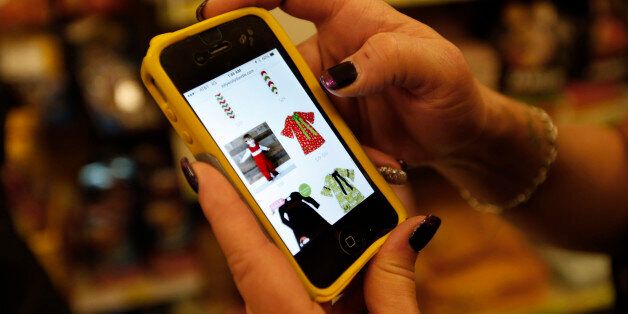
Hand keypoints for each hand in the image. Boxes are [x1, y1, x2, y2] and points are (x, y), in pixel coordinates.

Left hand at [184, 160, 438, 312]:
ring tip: (331, 204)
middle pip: (265, 258)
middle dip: (276, 213)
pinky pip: (296, 297)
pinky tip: (350, 257)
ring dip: (306, 245)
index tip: (197, 165)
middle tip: (281, 168)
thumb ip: (398, 288)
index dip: (221, 205)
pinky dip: (320, 274)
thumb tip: (412, 227)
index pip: (249, 254)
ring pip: (282, 279)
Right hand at [200, 0, 486, 165]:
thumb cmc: (450, 89)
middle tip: (206, 88)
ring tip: (251, 136)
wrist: (455, 136)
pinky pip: (295, 131)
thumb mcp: (431, 67)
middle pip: (269, 50)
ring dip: (261, 115)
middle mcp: (330, 51)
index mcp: (350, 18)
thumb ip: (387, 61)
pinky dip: (286, 144)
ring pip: (276, 97)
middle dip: (235, 65)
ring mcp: (324, 90)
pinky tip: (287, 160)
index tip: (214, 13)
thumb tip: (338, 76)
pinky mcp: (324, 124)